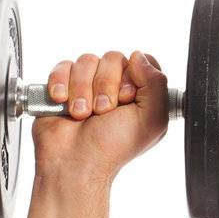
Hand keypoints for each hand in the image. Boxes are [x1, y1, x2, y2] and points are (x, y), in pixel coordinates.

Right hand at [31, 51, 169, 184]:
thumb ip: (156, 84)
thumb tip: (140, 56)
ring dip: (83, 90)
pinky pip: (63, 66)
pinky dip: (61, 83)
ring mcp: (88, 85)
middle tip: (103, 112)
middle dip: (106, 86)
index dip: (133, 77)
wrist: (74, 161)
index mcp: (140, 94)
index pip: (142, 61)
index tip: (128, 99)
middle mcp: (115, 87)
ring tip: (82, 114)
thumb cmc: (113, 147)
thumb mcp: (151, 119)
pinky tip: (62, 103)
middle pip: (113, 58)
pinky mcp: (62, 85)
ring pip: (87, 61)